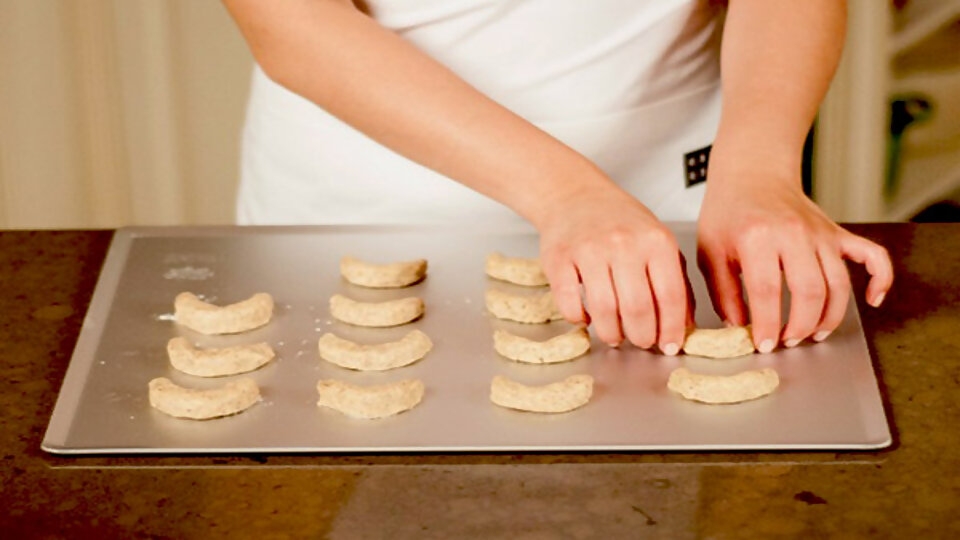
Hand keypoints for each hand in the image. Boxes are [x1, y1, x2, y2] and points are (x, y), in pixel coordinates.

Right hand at [535, 183, 691, 353]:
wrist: (574, 195)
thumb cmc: (620, 221)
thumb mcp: (658, 242)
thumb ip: (676, 282)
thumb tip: (683, 326)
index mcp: (655, 240)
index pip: (670, 297)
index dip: (671, 329)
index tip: (670, 346)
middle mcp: (624, 244)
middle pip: (638, 309)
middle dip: (642, 336)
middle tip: (641, 342)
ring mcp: (589, 251)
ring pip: (604, 311)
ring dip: (612, 333)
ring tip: (615, 336)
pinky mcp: (559, 259)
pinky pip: (570, 304)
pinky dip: (579, 320)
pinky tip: (586, 318)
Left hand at [697, 167, 892, 352]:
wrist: (752, 174)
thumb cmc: (728, 213)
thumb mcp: (711, 252)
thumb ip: (723, 293)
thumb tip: (738, 328)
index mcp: (757, 237)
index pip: (767, 291)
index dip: (767, 324)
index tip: (764, 344)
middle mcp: (793, 234)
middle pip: (810, 291)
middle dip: (801, 325)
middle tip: (788, 341)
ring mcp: (821, 233)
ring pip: (839, 283)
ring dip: (830, 316)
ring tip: (813, 334)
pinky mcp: (837, 233)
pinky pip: (872, 256)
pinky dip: (880, 279)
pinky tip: (872, 301)